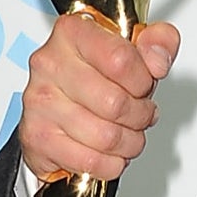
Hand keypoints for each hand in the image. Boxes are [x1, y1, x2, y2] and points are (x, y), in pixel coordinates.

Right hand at [18, 11, 180, 185]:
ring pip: (107, 136)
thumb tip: (159, 58)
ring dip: (129, 142)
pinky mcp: (38, 136)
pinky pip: (92, 161)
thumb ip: (158, 42)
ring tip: (128, 134)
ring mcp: (41, 101)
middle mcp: (50, 63)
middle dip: (140, 116)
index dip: (143, 80)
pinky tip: (109, 151)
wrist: (55, 111)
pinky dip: (111, 163)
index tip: (143, 84)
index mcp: (73, 32)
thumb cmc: (96, 80)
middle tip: (140, 114)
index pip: (121, 59)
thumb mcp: (134, 52)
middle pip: (116, 103)